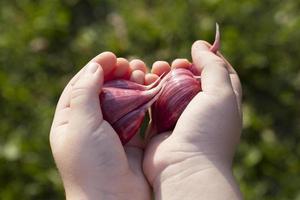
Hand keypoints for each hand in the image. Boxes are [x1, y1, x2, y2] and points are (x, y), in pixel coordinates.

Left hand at [50, 52, 152, 199]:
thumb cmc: (91, 164)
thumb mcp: (81, 125)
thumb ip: (85, 94)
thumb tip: (93, 67)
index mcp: (70, 121)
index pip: (80, 86)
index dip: (95, 68)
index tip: (112, 56)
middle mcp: (91, 125)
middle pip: (104, 91)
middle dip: (117, 74)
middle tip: (131, 64)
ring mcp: (113, 132)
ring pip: (123, 100)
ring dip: (133, 85)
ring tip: (143, 72)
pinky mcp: (133, 139)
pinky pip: (139, 114)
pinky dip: (145, 100)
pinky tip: (152, 89)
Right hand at [143, 41, 242, 199]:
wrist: (184, 167)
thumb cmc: (208, 130)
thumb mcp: (221, 93)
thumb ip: (213, 66)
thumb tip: (200, 45)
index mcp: (222, 103)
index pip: (221, 74)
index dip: (211, 59)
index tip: (198, 49)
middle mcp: (202, 110)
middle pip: (192, 79)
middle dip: (183, 67)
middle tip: (176, 63)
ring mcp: (180, 118)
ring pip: (171, 89)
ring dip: (164, 75)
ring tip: (157, 68)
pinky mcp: (161, 125)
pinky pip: (155, 101)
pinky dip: (150, 89)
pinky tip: (146, 80)